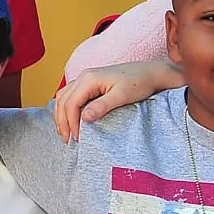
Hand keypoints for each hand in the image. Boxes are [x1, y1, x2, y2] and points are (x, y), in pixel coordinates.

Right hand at [52, 59, 183, 142]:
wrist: (151, 73)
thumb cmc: (139, 83)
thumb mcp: (122, 96)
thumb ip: (102, 106)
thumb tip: (83, 118)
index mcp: (89, 78)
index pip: (71, 103)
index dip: (71, 123)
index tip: (78, 138)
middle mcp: (84, 76)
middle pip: (63, 100)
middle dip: (62, 122)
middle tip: (68, 140)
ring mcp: (86, 78)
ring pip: (64, 97)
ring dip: (62, 115)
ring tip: (67, 133)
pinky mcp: (91, 83)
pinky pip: (71, 95)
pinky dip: (67, 108)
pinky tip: (72, 121)